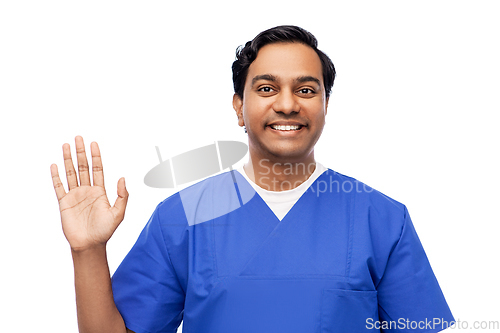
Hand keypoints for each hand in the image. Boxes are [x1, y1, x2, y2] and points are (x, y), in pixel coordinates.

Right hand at [50, 136, 128, 251]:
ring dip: (68, 160)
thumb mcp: (119, 213)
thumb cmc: (105, 231)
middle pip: (83, 167)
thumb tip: (122, 178)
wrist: (90, 245)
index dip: (96, 156)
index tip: (94, 143)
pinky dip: (56, 176)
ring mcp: (75, 196)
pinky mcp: (64, 203)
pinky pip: (59, 187)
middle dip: (81, 152)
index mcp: (100, 191)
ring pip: (71, 173)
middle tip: (78, 138)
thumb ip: (122, 196)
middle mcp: (87, 190)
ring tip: (65, 145)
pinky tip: (54, 165)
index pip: (97, 169)